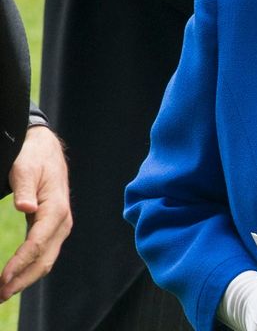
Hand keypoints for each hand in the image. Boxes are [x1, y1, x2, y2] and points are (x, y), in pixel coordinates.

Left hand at [0, 125, 70, 300]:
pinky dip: (29, 269)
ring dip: (25, 279)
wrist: (47, 151)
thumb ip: (24, 189)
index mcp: (56, 209)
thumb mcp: (25, 169)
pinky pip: (43, 254)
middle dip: (22, 280)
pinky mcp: (52, 229)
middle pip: (45, 260)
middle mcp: (62, 222)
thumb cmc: (34, 159)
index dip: (19, 264)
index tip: (2, 279)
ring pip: (45, 261)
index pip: (37, 244)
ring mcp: (59, 227)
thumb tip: (25, 208)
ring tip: (2, 293)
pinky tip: (14, 277)